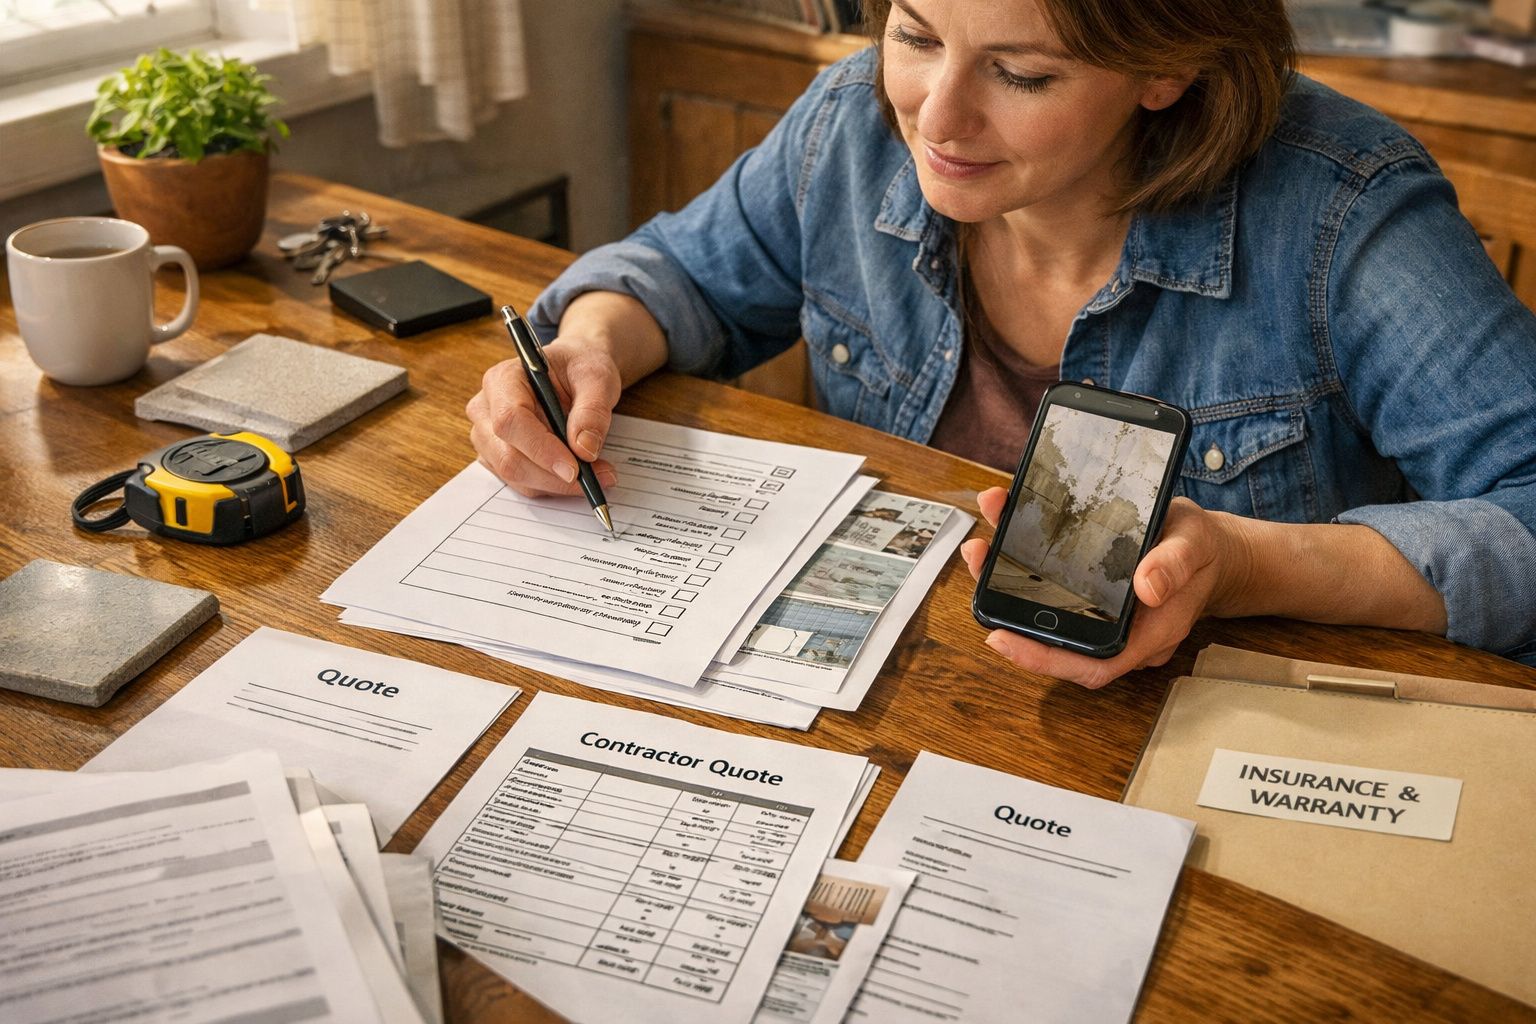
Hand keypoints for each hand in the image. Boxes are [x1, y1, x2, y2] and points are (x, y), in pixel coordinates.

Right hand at [467, 336, 621, 496]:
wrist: (574, 372)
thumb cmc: (579, 368)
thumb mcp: (597, 378)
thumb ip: (592, 410)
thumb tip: (585, 449)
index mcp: (503, 379)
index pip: (511, 420)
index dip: (541, 449)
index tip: (575, 468)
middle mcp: (486, 409)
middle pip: (508, 457)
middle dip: (554, 475)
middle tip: (599, 477)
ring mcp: (488, 436)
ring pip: (515, 476)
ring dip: (558, 484)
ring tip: (598, 473)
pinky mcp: (498, 457)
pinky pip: (523, 483)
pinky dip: (554, 485)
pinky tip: (579, 474)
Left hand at [960, 490, 1239, 688]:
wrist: (1214, 550)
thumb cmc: (1204, 549)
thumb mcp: (1196, 543)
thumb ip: (1175, 563)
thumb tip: (1147, 585)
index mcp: (1150, 633)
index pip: (1091, 664)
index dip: (1042, 659)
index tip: (1002, 638)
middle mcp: (1122, 634)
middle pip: (1060, 644)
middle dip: (1013, 617)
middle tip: (980, 574)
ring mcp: (1107, 621)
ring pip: (1052, 619)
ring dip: (1012, 590)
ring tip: (983, 550)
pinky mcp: (1094, 600)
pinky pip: (1057, 598)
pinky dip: (1027, 573)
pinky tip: (1004, 541)